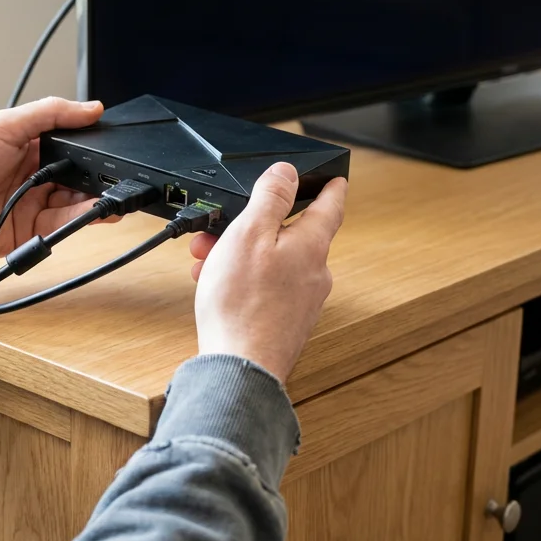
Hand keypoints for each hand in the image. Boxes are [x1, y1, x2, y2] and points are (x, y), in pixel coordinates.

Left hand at [0, 98, 107, 263]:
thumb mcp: (3, 125)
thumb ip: (50, 114)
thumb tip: (91, 108)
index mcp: (27, 144)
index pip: (70, 142)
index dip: (89, 143)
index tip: (110, 142)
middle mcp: (32, 174)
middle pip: (77, 174)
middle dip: (96, 174)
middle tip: (115, 172)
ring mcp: (31, 203)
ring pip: (75, 201)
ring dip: (95, 198)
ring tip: (113, 194)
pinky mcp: (30, 231)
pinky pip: (63, 225)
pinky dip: (82, 219)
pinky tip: (95, 212)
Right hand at [189, 164, 347, 382]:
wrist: (240, 369)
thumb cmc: (242, 305)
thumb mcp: (249, 234)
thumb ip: (270, 198)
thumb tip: (287, 172)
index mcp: (311, 246)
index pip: (331, 205)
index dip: (329, 185)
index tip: (332, 176)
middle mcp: (315, 274)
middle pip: (292, 233)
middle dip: (255, 224)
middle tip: (223, 226)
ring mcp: (302, 301)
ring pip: (274, 262)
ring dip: (242, 253)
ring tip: (208, 259)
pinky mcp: (285, 323)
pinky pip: (267, 288)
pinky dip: (244, 279)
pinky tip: (216, 287)